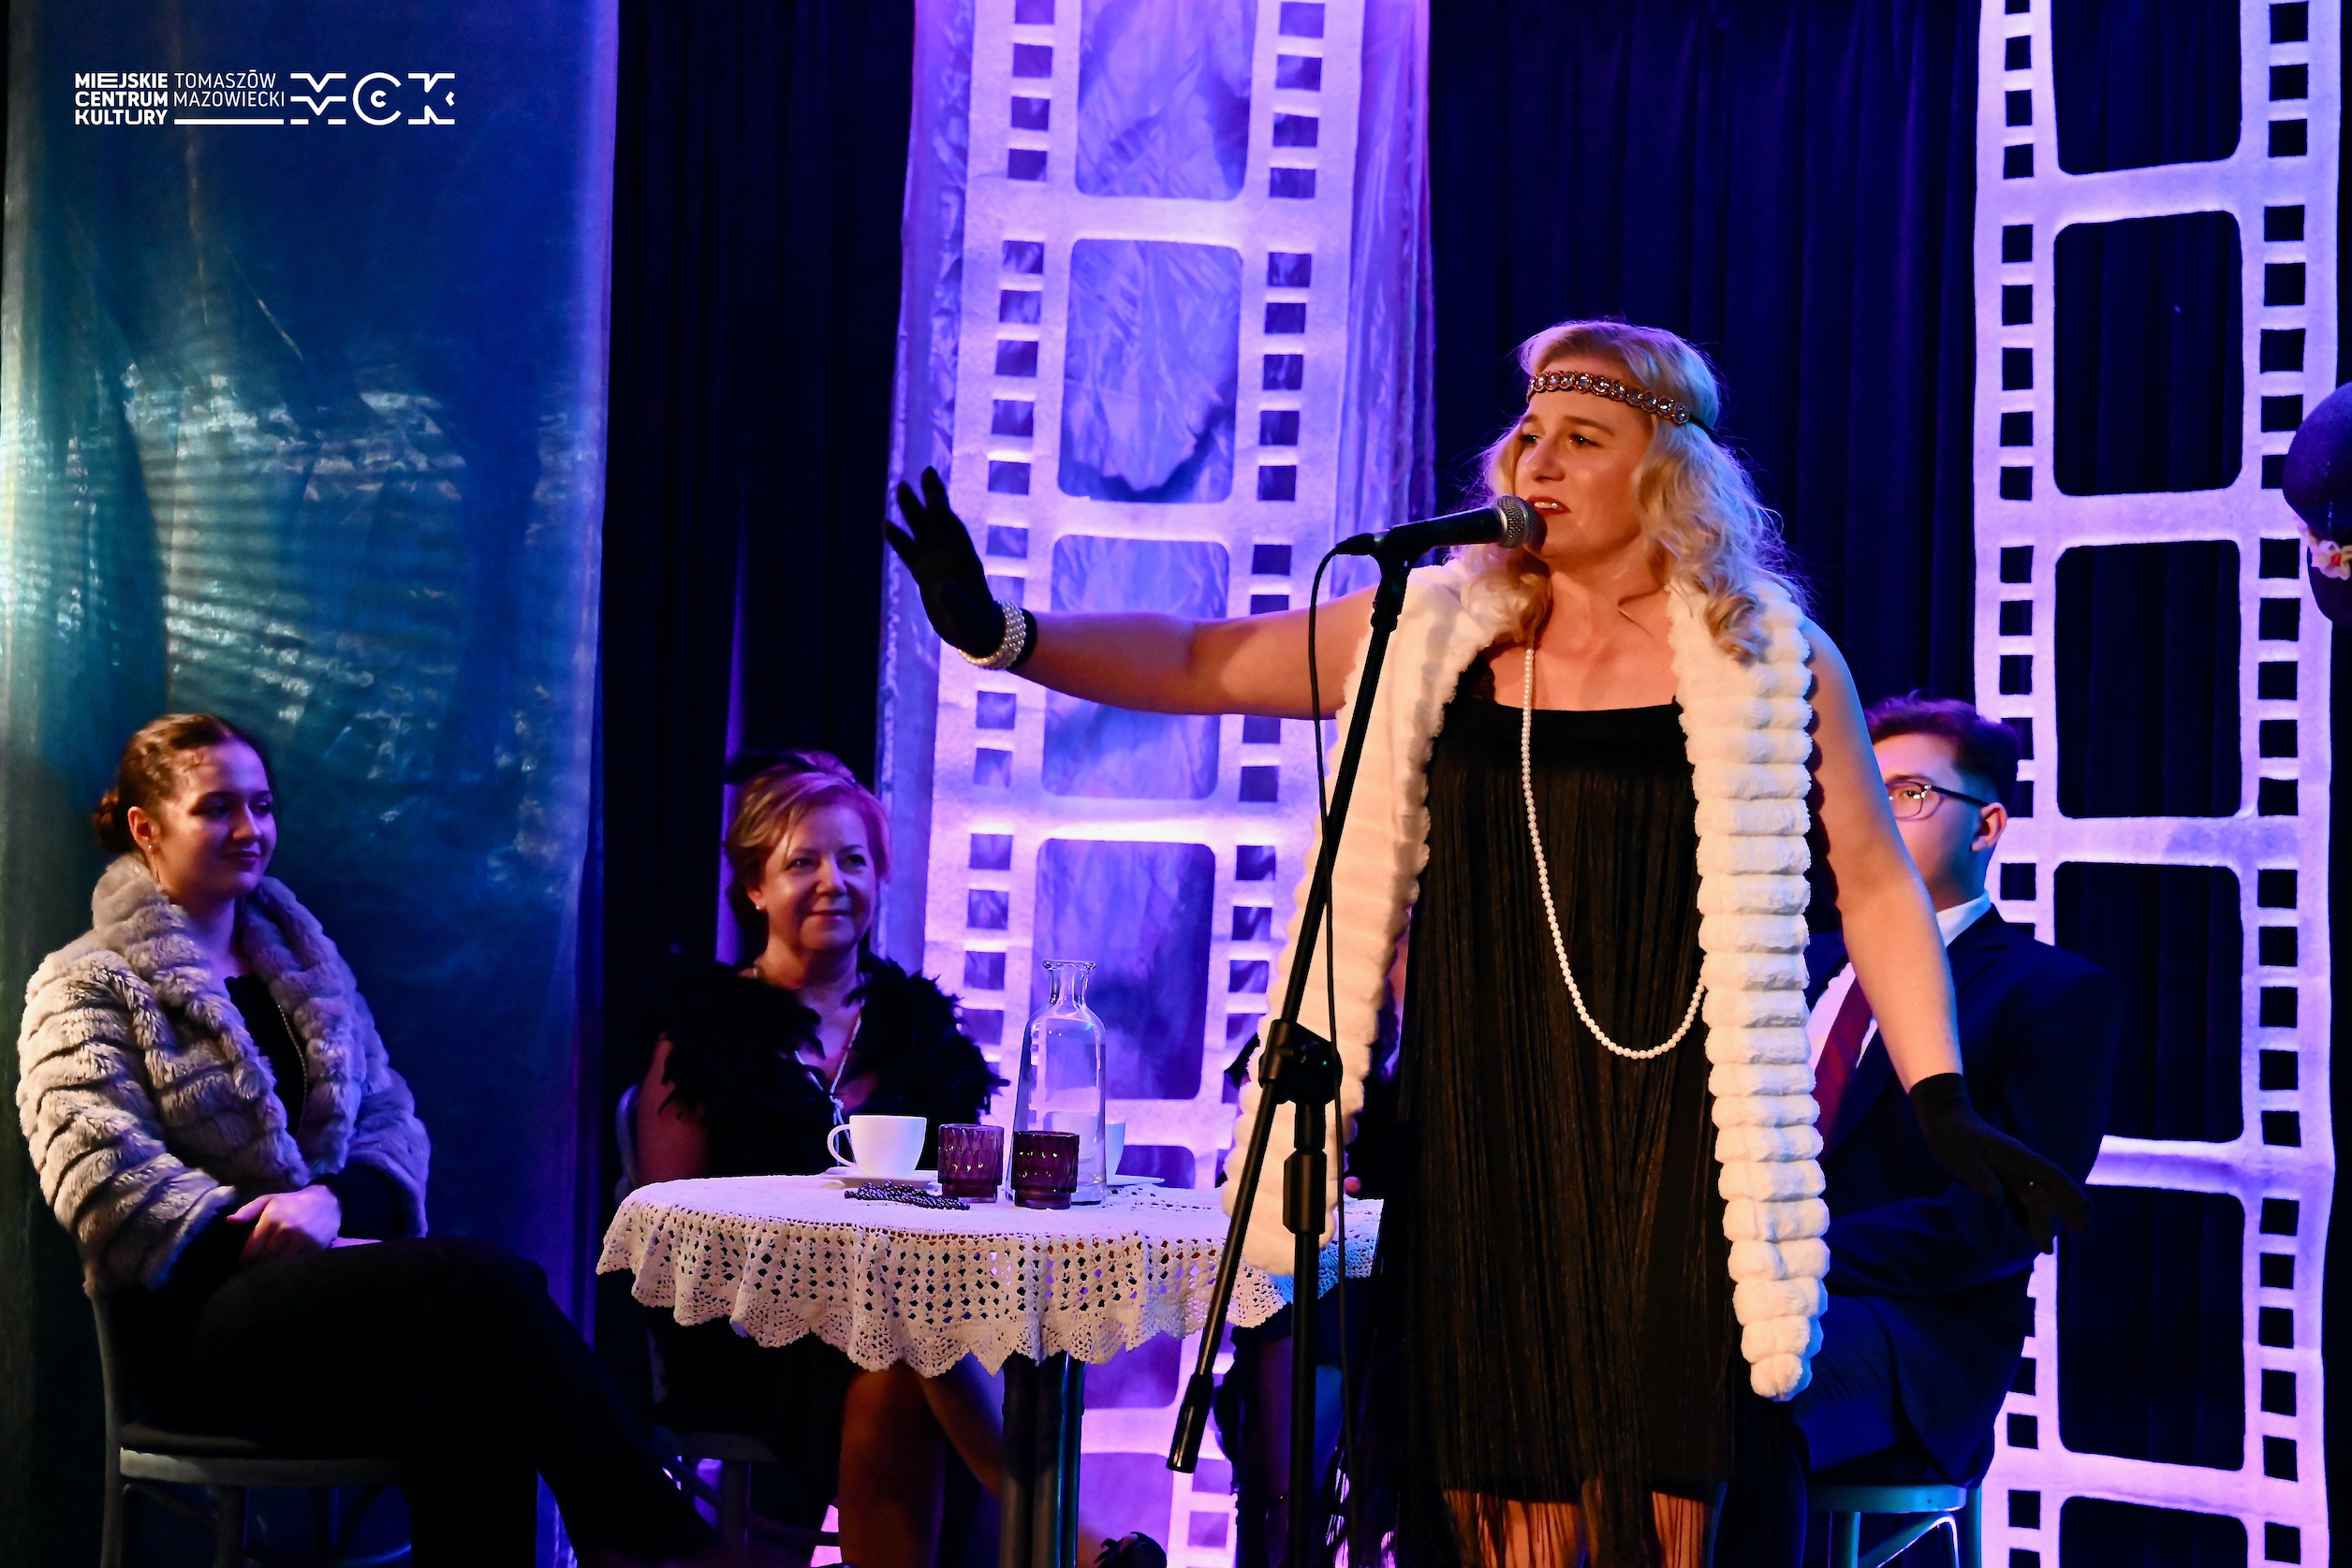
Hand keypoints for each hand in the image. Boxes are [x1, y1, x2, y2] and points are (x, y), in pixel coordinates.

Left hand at [229, 1184, 341, 1264]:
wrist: (327, 1203)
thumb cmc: (292, 1203)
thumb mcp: (268, 1200)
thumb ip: (247, 1211)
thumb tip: (228, 1222)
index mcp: (271, 1219)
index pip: (250, 1252)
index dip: (245, 1262)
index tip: (245, 1264)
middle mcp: (285, 1230)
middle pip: (262, 1261)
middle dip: (256, 1267)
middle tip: (255, 1269)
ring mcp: (301, 1241)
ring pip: (278, 1265)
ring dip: (271, 1270)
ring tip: (268, 1270)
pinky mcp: (314, 1248)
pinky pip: (294, 1265)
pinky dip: (287, 1268)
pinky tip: (284, 1268)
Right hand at [886, 467, 1004, 656]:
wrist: (976, 633)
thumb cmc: (977, 625)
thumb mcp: (968, 615)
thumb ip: (957, 601)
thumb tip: (944, 588)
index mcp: (964, 560)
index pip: (952, 529)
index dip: (943, 511)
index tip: (934, 493)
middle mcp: (950, 555)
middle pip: (938, 521)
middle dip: (932, 497)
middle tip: (925, 472)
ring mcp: (937, 562)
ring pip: (922, 531)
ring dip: (913, 510)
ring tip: (901, 487)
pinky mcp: (925, 574)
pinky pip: (910, 552)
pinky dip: (899, 539)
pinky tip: (886, 524)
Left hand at [1908, 1074, 2091, 1251]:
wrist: (1945, 1123)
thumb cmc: (1954, 1136)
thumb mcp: (1962, 1155)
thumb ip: (1979, 1176)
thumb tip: (1998, 1200)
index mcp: (2016, 1156)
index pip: (2048, 1175)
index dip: (2067, 1191)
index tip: (2085, 1208)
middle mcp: (2020, 1166)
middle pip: (2049, 1191)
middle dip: (2068, 1210)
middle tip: (2088, 1232)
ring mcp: (2012, 1175)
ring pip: (2036, 1200)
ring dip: (2050, 1220)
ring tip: (2064, 1243)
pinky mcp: (2001, 1183)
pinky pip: (2020, 1204)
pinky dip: (2030, 1219)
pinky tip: (2037, 1238)